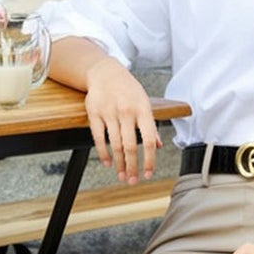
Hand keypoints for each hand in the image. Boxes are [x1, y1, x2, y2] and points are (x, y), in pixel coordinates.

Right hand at [82, 57, 161, 184]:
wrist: (105, 72)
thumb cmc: (128, 90)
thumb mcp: (144, 103)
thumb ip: (151, 125)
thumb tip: (159, 146)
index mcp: (143, 109)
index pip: (149, 140)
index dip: (149, 160)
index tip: (148, 174)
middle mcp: (126, 111)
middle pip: (131, 146)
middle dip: (132, 167)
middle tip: (132, 181)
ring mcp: (109, 112)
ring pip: (115, 145)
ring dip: (119, 164)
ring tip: (122, 176)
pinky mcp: (94, 113)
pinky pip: (98, 138)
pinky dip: (103, 153)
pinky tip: (108, 163)